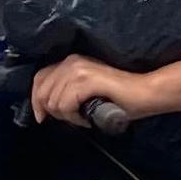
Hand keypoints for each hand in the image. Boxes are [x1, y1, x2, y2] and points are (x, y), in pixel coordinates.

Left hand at [29, 53, 180, 125]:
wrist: (144, 93)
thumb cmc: (119, 97)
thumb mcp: (85, 91)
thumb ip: (67, 92)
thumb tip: (46, 108)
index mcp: (70, 61)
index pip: (39, 78)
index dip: (36, 100)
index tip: (42, 117)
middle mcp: (71, 61)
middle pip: (42, 92)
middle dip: (54, 111)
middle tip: (74, 118)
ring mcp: (78, 69)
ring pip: (53, 101)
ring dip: (67, 116)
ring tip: (85, 117)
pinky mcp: (86, 80)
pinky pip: (65, 105)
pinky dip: (74, 117)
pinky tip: (88, 117)